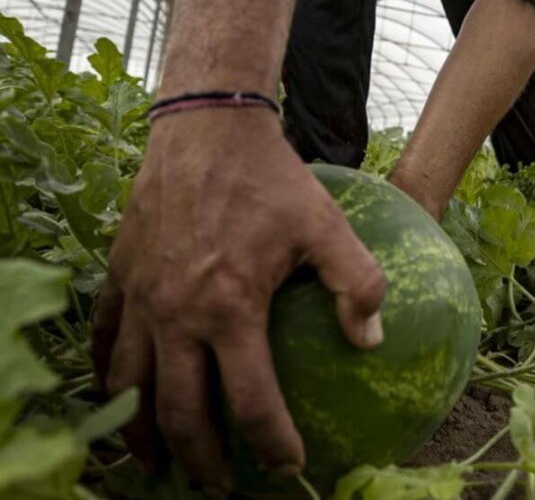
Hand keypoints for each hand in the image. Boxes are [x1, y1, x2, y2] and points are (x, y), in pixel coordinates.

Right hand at [93, 110, 385, 491]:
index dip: (273, 443)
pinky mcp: (120, 276)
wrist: (205, 127)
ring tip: (159, 463)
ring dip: (144, 433)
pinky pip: (107, 339)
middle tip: (222, 488)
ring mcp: (142, 298)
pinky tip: (119, 393)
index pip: (252, 401)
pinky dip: (109, 375)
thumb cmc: (270, 179)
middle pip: (181, 413)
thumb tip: (371, 340)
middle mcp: (177, 315)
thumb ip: (357, 284)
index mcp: (230, 310)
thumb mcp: (327, 226)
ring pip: (131, 387)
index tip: (290, 467)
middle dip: (203, 461)